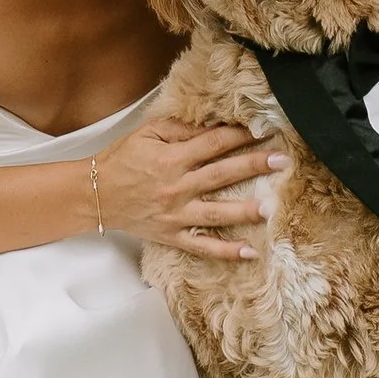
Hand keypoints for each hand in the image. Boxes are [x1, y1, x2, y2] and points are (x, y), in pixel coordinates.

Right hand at [96, 118, 287, 258]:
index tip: (264, 130)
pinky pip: (202, 246)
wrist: (94, 195)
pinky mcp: (173, 235)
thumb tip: (212, 125)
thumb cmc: (121, 160)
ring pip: (216, 213)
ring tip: (272, 206)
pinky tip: (250, 252)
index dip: (240, 135)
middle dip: (254, 166)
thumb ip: (179, 128)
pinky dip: (225, 251)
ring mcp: (176, 214)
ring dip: (246, 210)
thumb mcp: (147, 134)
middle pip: (222, 174)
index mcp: (171, 159)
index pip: (213, 144)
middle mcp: (177, 187)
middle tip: (283, 161)